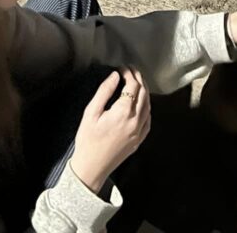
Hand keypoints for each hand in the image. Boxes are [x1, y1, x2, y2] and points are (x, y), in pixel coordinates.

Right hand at [70, 68, 150, 193]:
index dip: (129, 73)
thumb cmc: (87, 139)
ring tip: (137, 81)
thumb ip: (104, 91)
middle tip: (131, 70)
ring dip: (144, 90)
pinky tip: (142, 102)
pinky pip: (148, 119)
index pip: (132, 86)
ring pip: (148, 104)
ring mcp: (139, 131)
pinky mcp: (140, 140)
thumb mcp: (91, 112)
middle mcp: (135, 121)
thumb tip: (116, 75)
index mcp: (123, 112)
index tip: (122, 68)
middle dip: (138, 78)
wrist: (91, 168)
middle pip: (143, 92)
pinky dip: (147, 106)